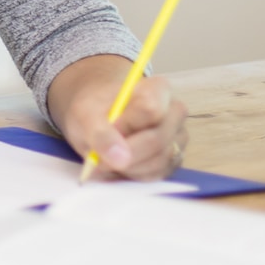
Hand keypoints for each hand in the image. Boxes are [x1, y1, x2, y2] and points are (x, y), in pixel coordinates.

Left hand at [47, 55, 188, 180]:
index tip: (107, 133)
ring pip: (160, 161)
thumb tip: (119, 158)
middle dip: (126, 154)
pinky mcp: (174, 160)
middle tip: (101, 159)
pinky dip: (135, 175)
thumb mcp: (86, 114)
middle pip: (157, 140)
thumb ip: (100, 133)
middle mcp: (175, 112)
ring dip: (129, 167)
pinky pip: (159, 174)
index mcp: (157, 88)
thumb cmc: (96, 109)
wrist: (100, 117)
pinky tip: (120, 166)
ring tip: (107, 160)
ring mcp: (178, 138)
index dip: (126, 126)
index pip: (151, 108)